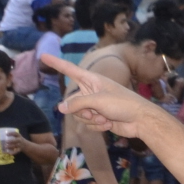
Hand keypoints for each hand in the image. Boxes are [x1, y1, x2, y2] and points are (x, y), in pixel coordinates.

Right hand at [45, 56, 166, 138]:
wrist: (140, 120)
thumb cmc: (122, 103)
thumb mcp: (98, 100)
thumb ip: (78, 103)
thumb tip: (60, 108)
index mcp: (91, 80)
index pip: (69, 70)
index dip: (56, 63)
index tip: (43, 56)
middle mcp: (90, 91)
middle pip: (72, 102)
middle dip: (82, 110)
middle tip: (94, 112)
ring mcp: (94, 105)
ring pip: (79, 115)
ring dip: (91, 120)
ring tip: (105, 118)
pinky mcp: (98, 118)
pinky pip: (88, 124)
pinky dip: (97, 126)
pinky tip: (109, 124)